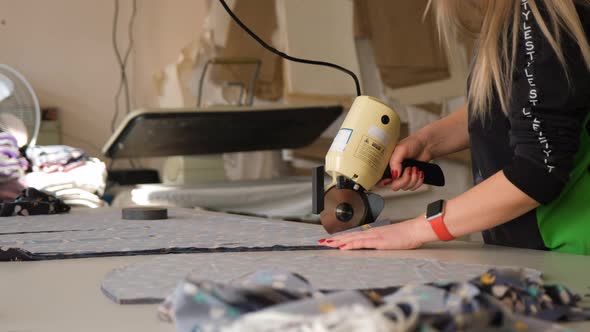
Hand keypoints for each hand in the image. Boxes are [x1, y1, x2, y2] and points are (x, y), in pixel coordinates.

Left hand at [318, 217, 433, 249]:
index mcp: (373, 233)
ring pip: (352, 238)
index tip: (331, 239)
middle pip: (349, 236)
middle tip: (322, 241)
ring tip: (327, 243)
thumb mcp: (390, 239)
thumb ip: (381, 241)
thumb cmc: (406, 235)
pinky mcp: (378, 241)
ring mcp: (374, 236)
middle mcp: (371, 233)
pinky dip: (351, 244)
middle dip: (335, 239)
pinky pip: (362, 243)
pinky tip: (343, 246)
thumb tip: (373, 245)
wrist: (414, 230)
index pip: (354, 235)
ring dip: (339, 241)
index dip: (341, 237)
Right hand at [377, 135, 432, 191]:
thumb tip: (394, 175)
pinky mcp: (412, 179)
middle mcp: (394, 172)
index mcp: (387, 164)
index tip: (392, 179)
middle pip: (394, 186)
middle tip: (409, 169)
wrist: (426, 145)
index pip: (379, 179)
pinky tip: (419, 172)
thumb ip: (395, 161)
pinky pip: (413, 187)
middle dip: (404, 180)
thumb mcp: (401, 149)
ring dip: (413, 179)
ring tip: (415, 168)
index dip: (384, 182)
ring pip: (405, 187)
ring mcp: (403, 176)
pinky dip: (419, 181)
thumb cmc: (413, 143)